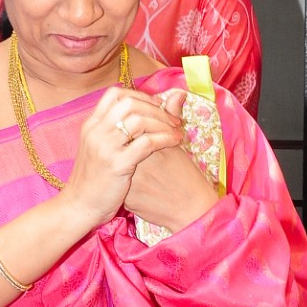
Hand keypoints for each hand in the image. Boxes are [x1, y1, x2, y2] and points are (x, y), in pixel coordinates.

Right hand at [59, 85, 184, 230]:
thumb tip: (137, 117)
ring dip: (163, 123)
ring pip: (139, 120)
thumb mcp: (100, 150)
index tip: (157, 106)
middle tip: (173, 119)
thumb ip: (115, 131)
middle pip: (130, 103)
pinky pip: (146, 143)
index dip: (140, 95)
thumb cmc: (94, 181)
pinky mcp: (117, 164)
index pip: (115, 94)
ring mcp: (105, 147)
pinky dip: (165, 139)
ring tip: (177, 131)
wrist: (79, 206)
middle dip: (156, 108)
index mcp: (91, 125)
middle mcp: (97, 132)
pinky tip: (175, 142)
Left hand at [123, 89, 220, 233]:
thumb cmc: (187, 178)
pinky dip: (127, 174)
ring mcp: (124, 179)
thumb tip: (177, 94)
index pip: (130, 122)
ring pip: (118, 159)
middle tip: (147, 143)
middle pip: (120, 140)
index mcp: (143, 144)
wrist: (187, 212)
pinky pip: (119, 178)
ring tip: (145, 163)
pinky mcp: (123, 195)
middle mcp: (129, 159)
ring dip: (127, 156)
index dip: (141, 121)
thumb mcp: (178, 146)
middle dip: (132, 139)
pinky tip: (140, 178)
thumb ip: (170, 118)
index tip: (154, 127)